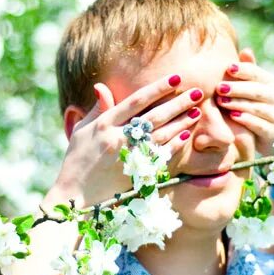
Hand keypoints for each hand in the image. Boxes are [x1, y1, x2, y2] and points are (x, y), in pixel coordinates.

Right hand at [47, 74, 204, 206]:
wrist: (75, 196)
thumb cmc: (77, 160)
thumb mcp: (82, 131)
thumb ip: (97, 109)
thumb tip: (102, 86)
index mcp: (104, 125)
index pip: (136, 101)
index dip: (157, 88)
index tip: (176, 78)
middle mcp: (118, 139)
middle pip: (154, 117)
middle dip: (178, 103)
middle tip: (198, 92)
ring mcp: (128, 157)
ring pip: (161, 135)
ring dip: (181, 122)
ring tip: (197, 110)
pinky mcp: (136, 174)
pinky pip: (160, 156)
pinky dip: (174, 145)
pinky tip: (187, 134)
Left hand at [215, 48, 273, 156]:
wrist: (267, 135)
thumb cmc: (253, 105)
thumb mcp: (250, 87)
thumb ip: (248, 71)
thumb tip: (246, 50)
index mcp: (269, 83)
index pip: (257, 73)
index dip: (244, 70)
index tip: (228, 68)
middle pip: (257, 90)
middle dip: (238, 88)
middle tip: (219, 88)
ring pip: (258, 107)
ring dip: (239, 104)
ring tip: (222, 102)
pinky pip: (261, 125)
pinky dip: (248, 120)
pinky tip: (234, 117)